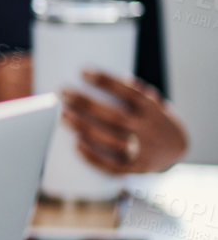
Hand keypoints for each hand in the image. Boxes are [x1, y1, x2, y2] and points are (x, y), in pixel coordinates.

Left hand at [62, 69, 188, 174]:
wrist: (176, 148)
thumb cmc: (150, 117)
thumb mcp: (149, 100)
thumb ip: (133, 91)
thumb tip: (116, 77)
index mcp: (152, 109)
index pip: (130, 93)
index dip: (107, 82)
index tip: (83, 71)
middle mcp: (149, 129)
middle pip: (115, 116)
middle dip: (87, 104)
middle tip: (63, 92)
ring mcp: (143, 150)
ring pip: (111, 139)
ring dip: (85, 128)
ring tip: (63, 116)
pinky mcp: (135, 167)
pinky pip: (113, 165)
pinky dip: (94, 157)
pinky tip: (75, 146)